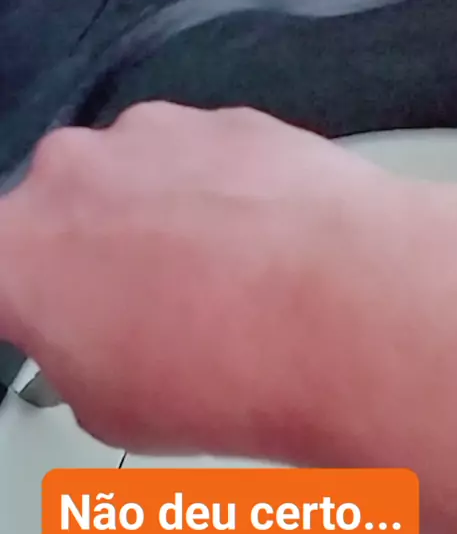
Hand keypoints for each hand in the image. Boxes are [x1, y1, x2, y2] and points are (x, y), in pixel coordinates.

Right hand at [0, 103, 385, 454]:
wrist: (344, 312)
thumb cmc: (230, 368)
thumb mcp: (112, 412)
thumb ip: (76, 357)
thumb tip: (101, 344)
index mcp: (18, 250)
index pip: (8, 271)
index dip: (35, 300)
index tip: (59, 314)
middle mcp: (72, 175)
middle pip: (68, 213)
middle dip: (97, 255)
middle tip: (152, 309)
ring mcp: (151, 136)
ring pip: (137, 179)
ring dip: (163, 220)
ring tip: (223, 282)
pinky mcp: (223, 121)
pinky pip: (204, 160)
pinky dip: (222, 194)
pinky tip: (261, 245)